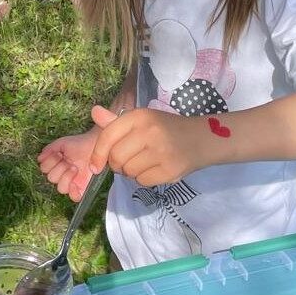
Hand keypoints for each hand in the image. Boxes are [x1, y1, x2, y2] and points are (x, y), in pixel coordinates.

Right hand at [38, 128, 100, 200]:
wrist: (95, 145)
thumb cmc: (79, 144)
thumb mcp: (62, 143)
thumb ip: (49, 149)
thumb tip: (39, 158)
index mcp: (55, 165)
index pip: (44, 169)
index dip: (50, 162)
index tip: (59, 154)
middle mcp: (61, 175)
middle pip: (51, 179)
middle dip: (59, 167)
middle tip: (68, 160)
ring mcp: (71, 182)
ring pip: (60, 188)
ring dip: (66, 176)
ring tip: (74, 167)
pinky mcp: (82, 188)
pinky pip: (74, 197)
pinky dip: (73, 192)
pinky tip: (74, 183)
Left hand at [88, 106, 208, 186]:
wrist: (202, 138)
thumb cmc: (166, 128)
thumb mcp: (142, 120)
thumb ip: (116, 122)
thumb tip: (94, 112)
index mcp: (139, 116)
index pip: (108, 136)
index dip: (97, 154)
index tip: (95, 166)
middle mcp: (149, 132)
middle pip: (116, 157)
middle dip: (116, 164)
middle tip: (127, 161)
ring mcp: (161, 151)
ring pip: (128, 171)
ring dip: (131, 172)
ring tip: (144, 162)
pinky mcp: (170, 170)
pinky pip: (143, 181)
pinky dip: (144, 179)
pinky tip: (154, 168)